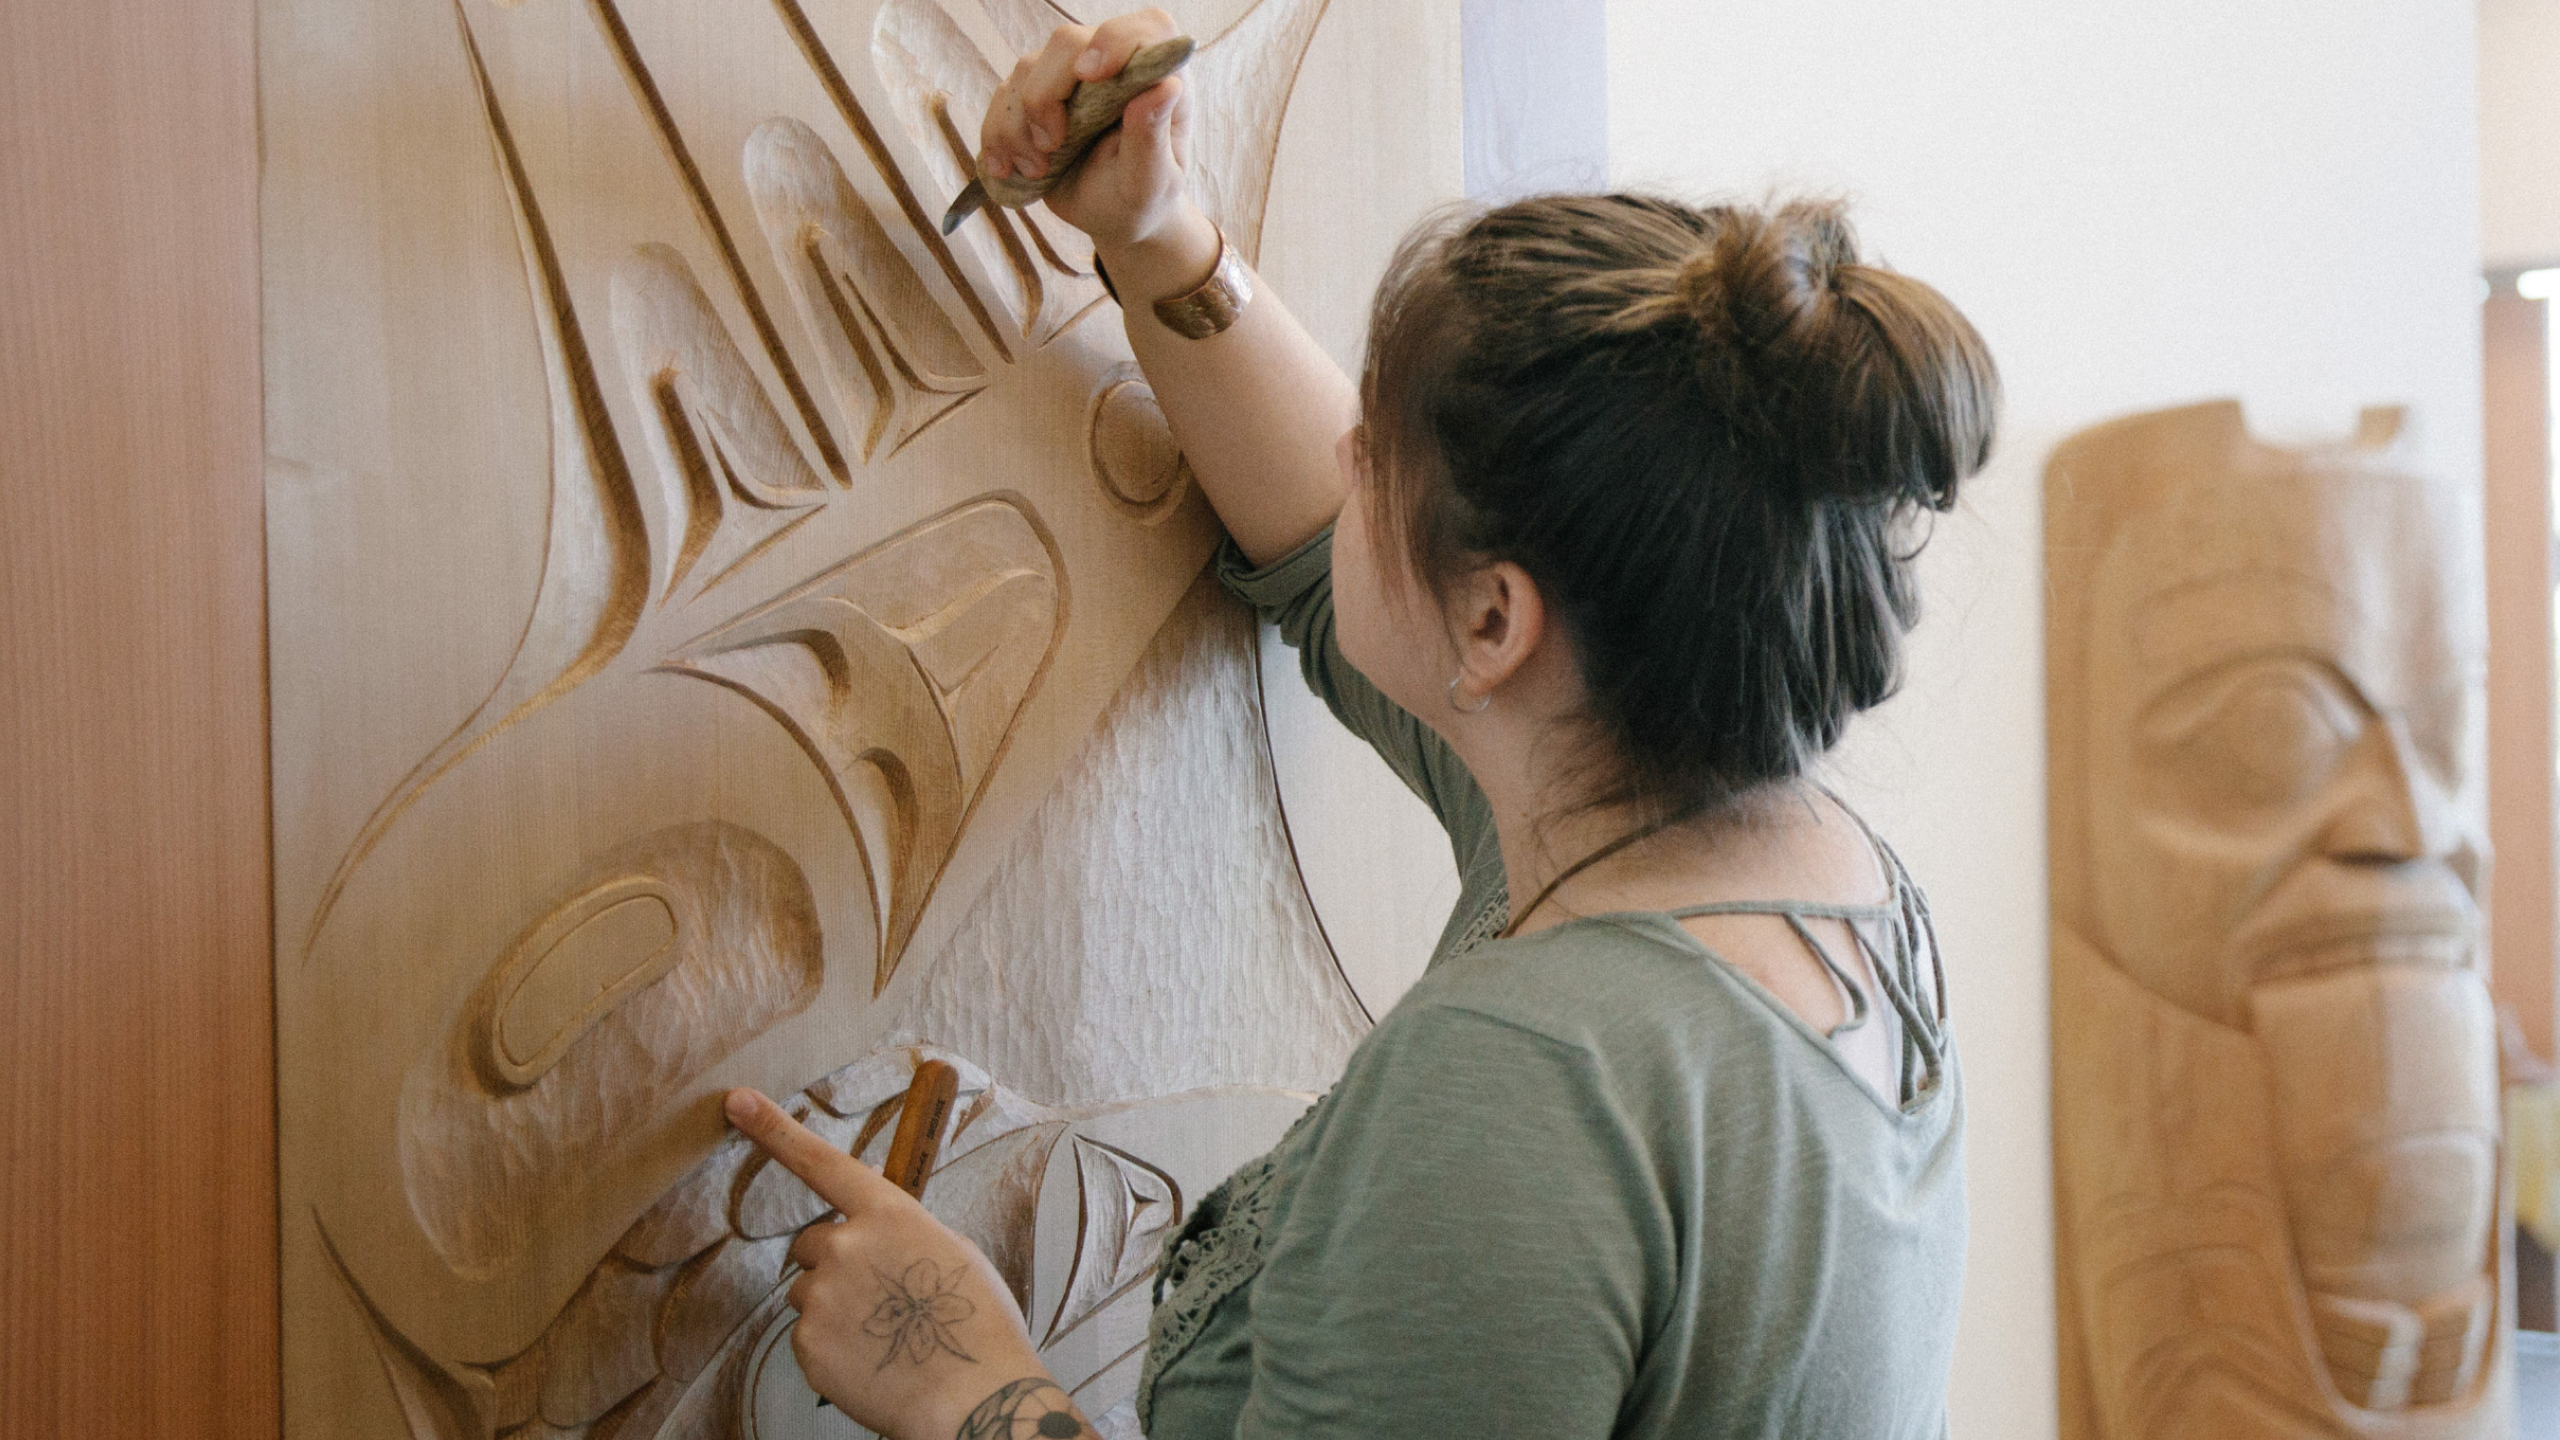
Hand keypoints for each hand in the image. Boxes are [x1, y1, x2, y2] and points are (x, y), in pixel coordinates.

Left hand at [724, 1088, 1097, 1439]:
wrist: (972, 1398)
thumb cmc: (973, 1325)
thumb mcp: (950, 1252)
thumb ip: (902, 1232)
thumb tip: (877, 1237)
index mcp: (889, 1215)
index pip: (823, 1162)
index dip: (774, 1129)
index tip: (736, 1102)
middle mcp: (846, 1247)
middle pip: (814, 1242)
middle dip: (835, 1263)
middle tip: (879, 1298)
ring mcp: (822, 1297)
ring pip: (811, 1292)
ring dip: (836, 1307)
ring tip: (884, 1337)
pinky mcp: (808, 1344)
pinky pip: (810, 1334)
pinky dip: (833, 1347)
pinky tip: (872, 1361)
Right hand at [978, 9, 1209, 263]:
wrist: (1110, 217)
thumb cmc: (1142, 196)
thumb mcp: (1152, 181)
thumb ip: (1154, 136)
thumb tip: (1165, 87)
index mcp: (1154, 77)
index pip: (1144, 30)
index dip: (1115, 41)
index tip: (1090, 75)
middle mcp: (1111, 66)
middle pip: (1067, 43)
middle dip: (1047, 95)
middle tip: (1051, 145)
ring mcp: (1068, 77)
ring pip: (1026, 69)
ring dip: (1020, 125)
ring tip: (1037, 169)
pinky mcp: (1034, 95)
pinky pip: (1002, 97)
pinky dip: (997, 135)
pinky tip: (1008, 168)